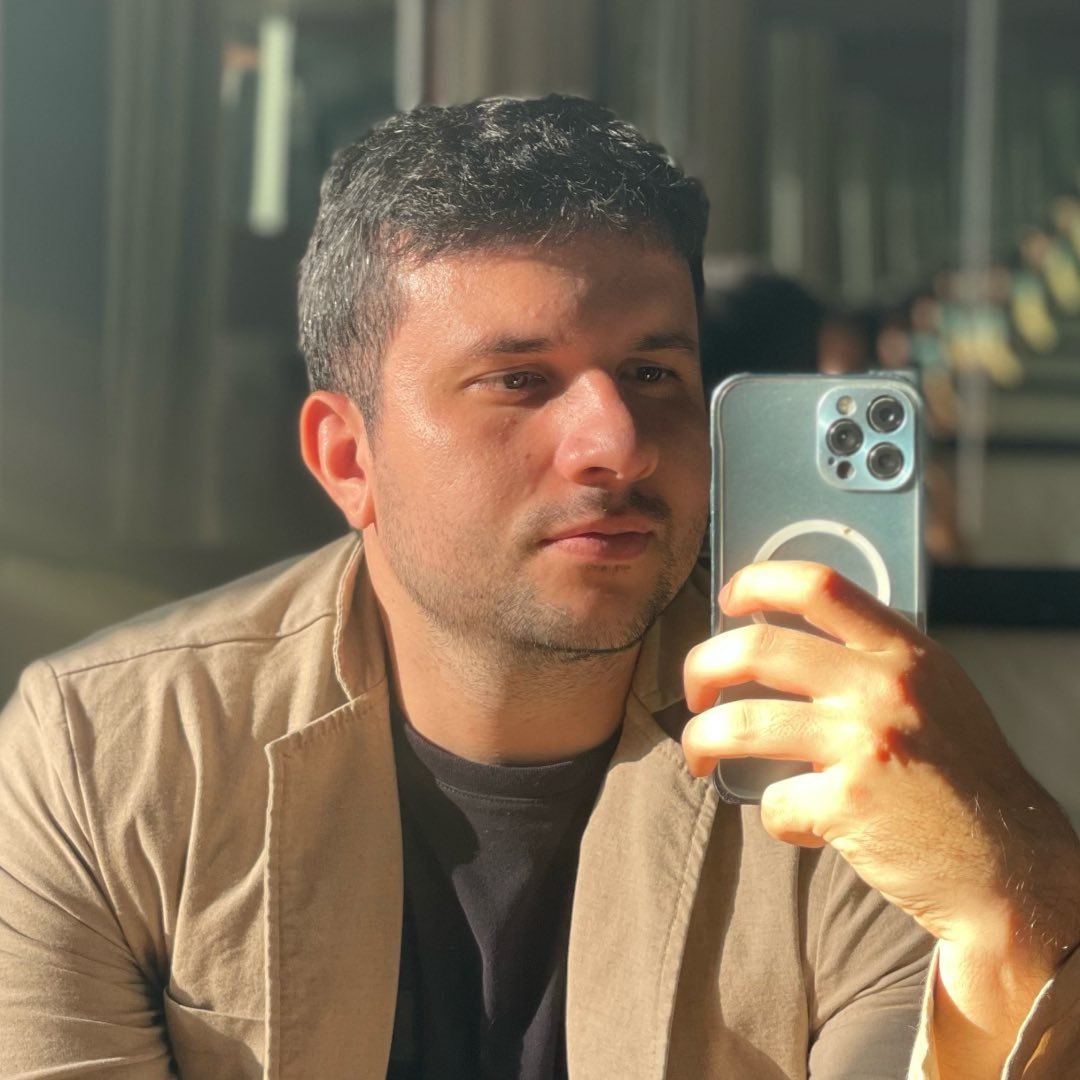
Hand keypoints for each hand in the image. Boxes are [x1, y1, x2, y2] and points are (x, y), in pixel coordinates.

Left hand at [681, 560, 1079, 1063]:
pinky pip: (773, 802)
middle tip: (693, 691)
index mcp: (903, 652)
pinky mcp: (849, 806)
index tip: (728, 600)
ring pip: (740, 725)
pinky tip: (802, 824)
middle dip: (701, 667)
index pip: (817, 585)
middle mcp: (882, 688)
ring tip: (699, 756)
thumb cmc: (962, 775)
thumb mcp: (936, 691)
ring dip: (701, 739)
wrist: (1009, 863)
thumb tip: (786, 640)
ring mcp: (864, 745)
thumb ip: (874, 660)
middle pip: (756, 648)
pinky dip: (775, 816)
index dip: (757, 583)